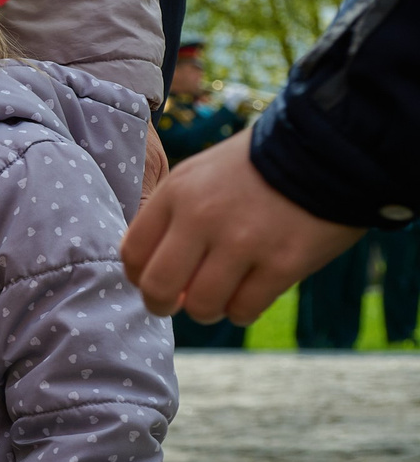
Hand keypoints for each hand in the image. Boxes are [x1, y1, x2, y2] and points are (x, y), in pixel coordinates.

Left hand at [120, 132, 364, 322]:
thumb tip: (149, 267)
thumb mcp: (201, 174)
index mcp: (178, 193)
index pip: (132, 253)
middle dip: (162, 305)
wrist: (328, 150)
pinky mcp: (282, 263)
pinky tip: (250, 295)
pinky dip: (242, 312)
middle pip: (158, 288)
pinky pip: (244, 310)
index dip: (139, 276)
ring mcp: (243, 242)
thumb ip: (173, 215)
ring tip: (220, 298)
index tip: (154, 280)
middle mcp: (203, 218)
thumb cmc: (259, 166)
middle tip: (178, 303)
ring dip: (207, 310)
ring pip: (201, 307)